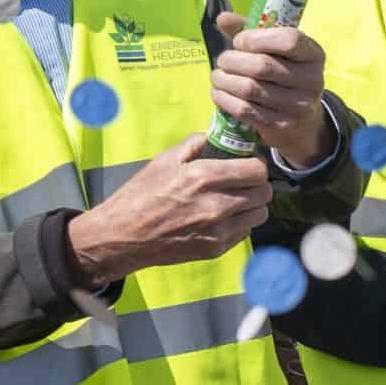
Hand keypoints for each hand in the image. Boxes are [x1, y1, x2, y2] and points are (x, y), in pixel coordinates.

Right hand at [65, 135, 271, 280]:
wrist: (122, 236)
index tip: (248, 163)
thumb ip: (195, 144)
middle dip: (257, 183)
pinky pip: (245, 232)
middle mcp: (215, 205)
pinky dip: (241, 222)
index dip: (256, 164)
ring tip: (237, 199)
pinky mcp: (216, 249)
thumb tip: (216, 135)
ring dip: (253, 204)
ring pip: (260, 214)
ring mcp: (217, 230)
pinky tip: (223, 216)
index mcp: (202, 177)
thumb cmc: (139, 196)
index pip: (256, 170)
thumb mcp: (164, 161)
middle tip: (244, 180)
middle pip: (263, 192)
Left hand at [211, 13, 337, 168]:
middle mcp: (312, 80)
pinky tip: (218, 93)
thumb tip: (223, 18)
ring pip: (251, 89)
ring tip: (217, 76)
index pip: (289, 40)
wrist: (303, 121)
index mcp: (314, 54)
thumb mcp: (276, 51)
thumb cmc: (284, 75)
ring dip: (225, 81)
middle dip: (233, 61)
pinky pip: (245, 110)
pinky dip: (225, 100)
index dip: (257, 38)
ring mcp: (298, 105)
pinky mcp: (282, 125)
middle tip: (222, 61)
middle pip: (263, 66)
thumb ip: (251, 32)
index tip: (239, 42)